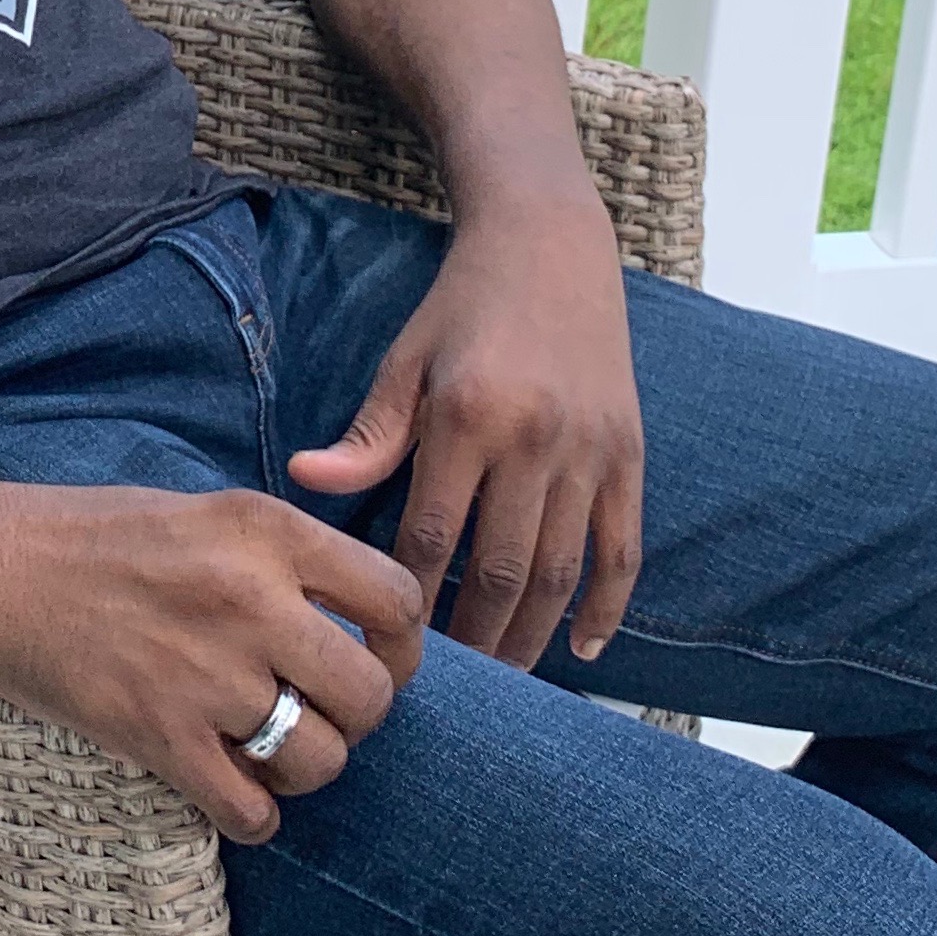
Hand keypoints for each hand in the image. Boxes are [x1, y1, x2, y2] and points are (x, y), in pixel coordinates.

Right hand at [0, 485, 423, 843]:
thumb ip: (279, 559)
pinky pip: (250, 810)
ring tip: (264, 753)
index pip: (396, 601)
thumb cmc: (82, 534)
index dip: (400, 647)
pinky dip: (251, 815)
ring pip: (321, 759)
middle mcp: (248, 596)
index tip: (373, 661)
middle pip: (371, 694)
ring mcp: (202, 670)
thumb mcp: (199, 513)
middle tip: (314, 716)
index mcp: (265, 528)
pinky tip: (229, 793)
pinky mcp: (154, 733)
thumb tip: (355, 624)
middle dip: (354, 719)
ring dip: (303, 770)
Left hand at [285, 197, 642, 670]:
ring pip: (561, 572)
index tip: (387, 644)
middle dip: (473, 640)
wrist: (551, 245)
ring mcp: (590, 451)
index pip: (432, 535)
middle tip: (450, 689)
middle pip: (500, 570)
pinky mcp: (630, 454)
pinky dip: (608, 606)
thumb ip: (369, 432)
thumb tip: (306, 481)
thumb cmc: (463, 307)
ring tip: (504, 681)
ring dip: (531, 635)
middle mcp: (535, 440)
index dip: (410, 600)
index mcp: (468, 418)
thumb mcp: (406, 359)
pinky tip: (581, 649)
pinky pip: (623, 549)